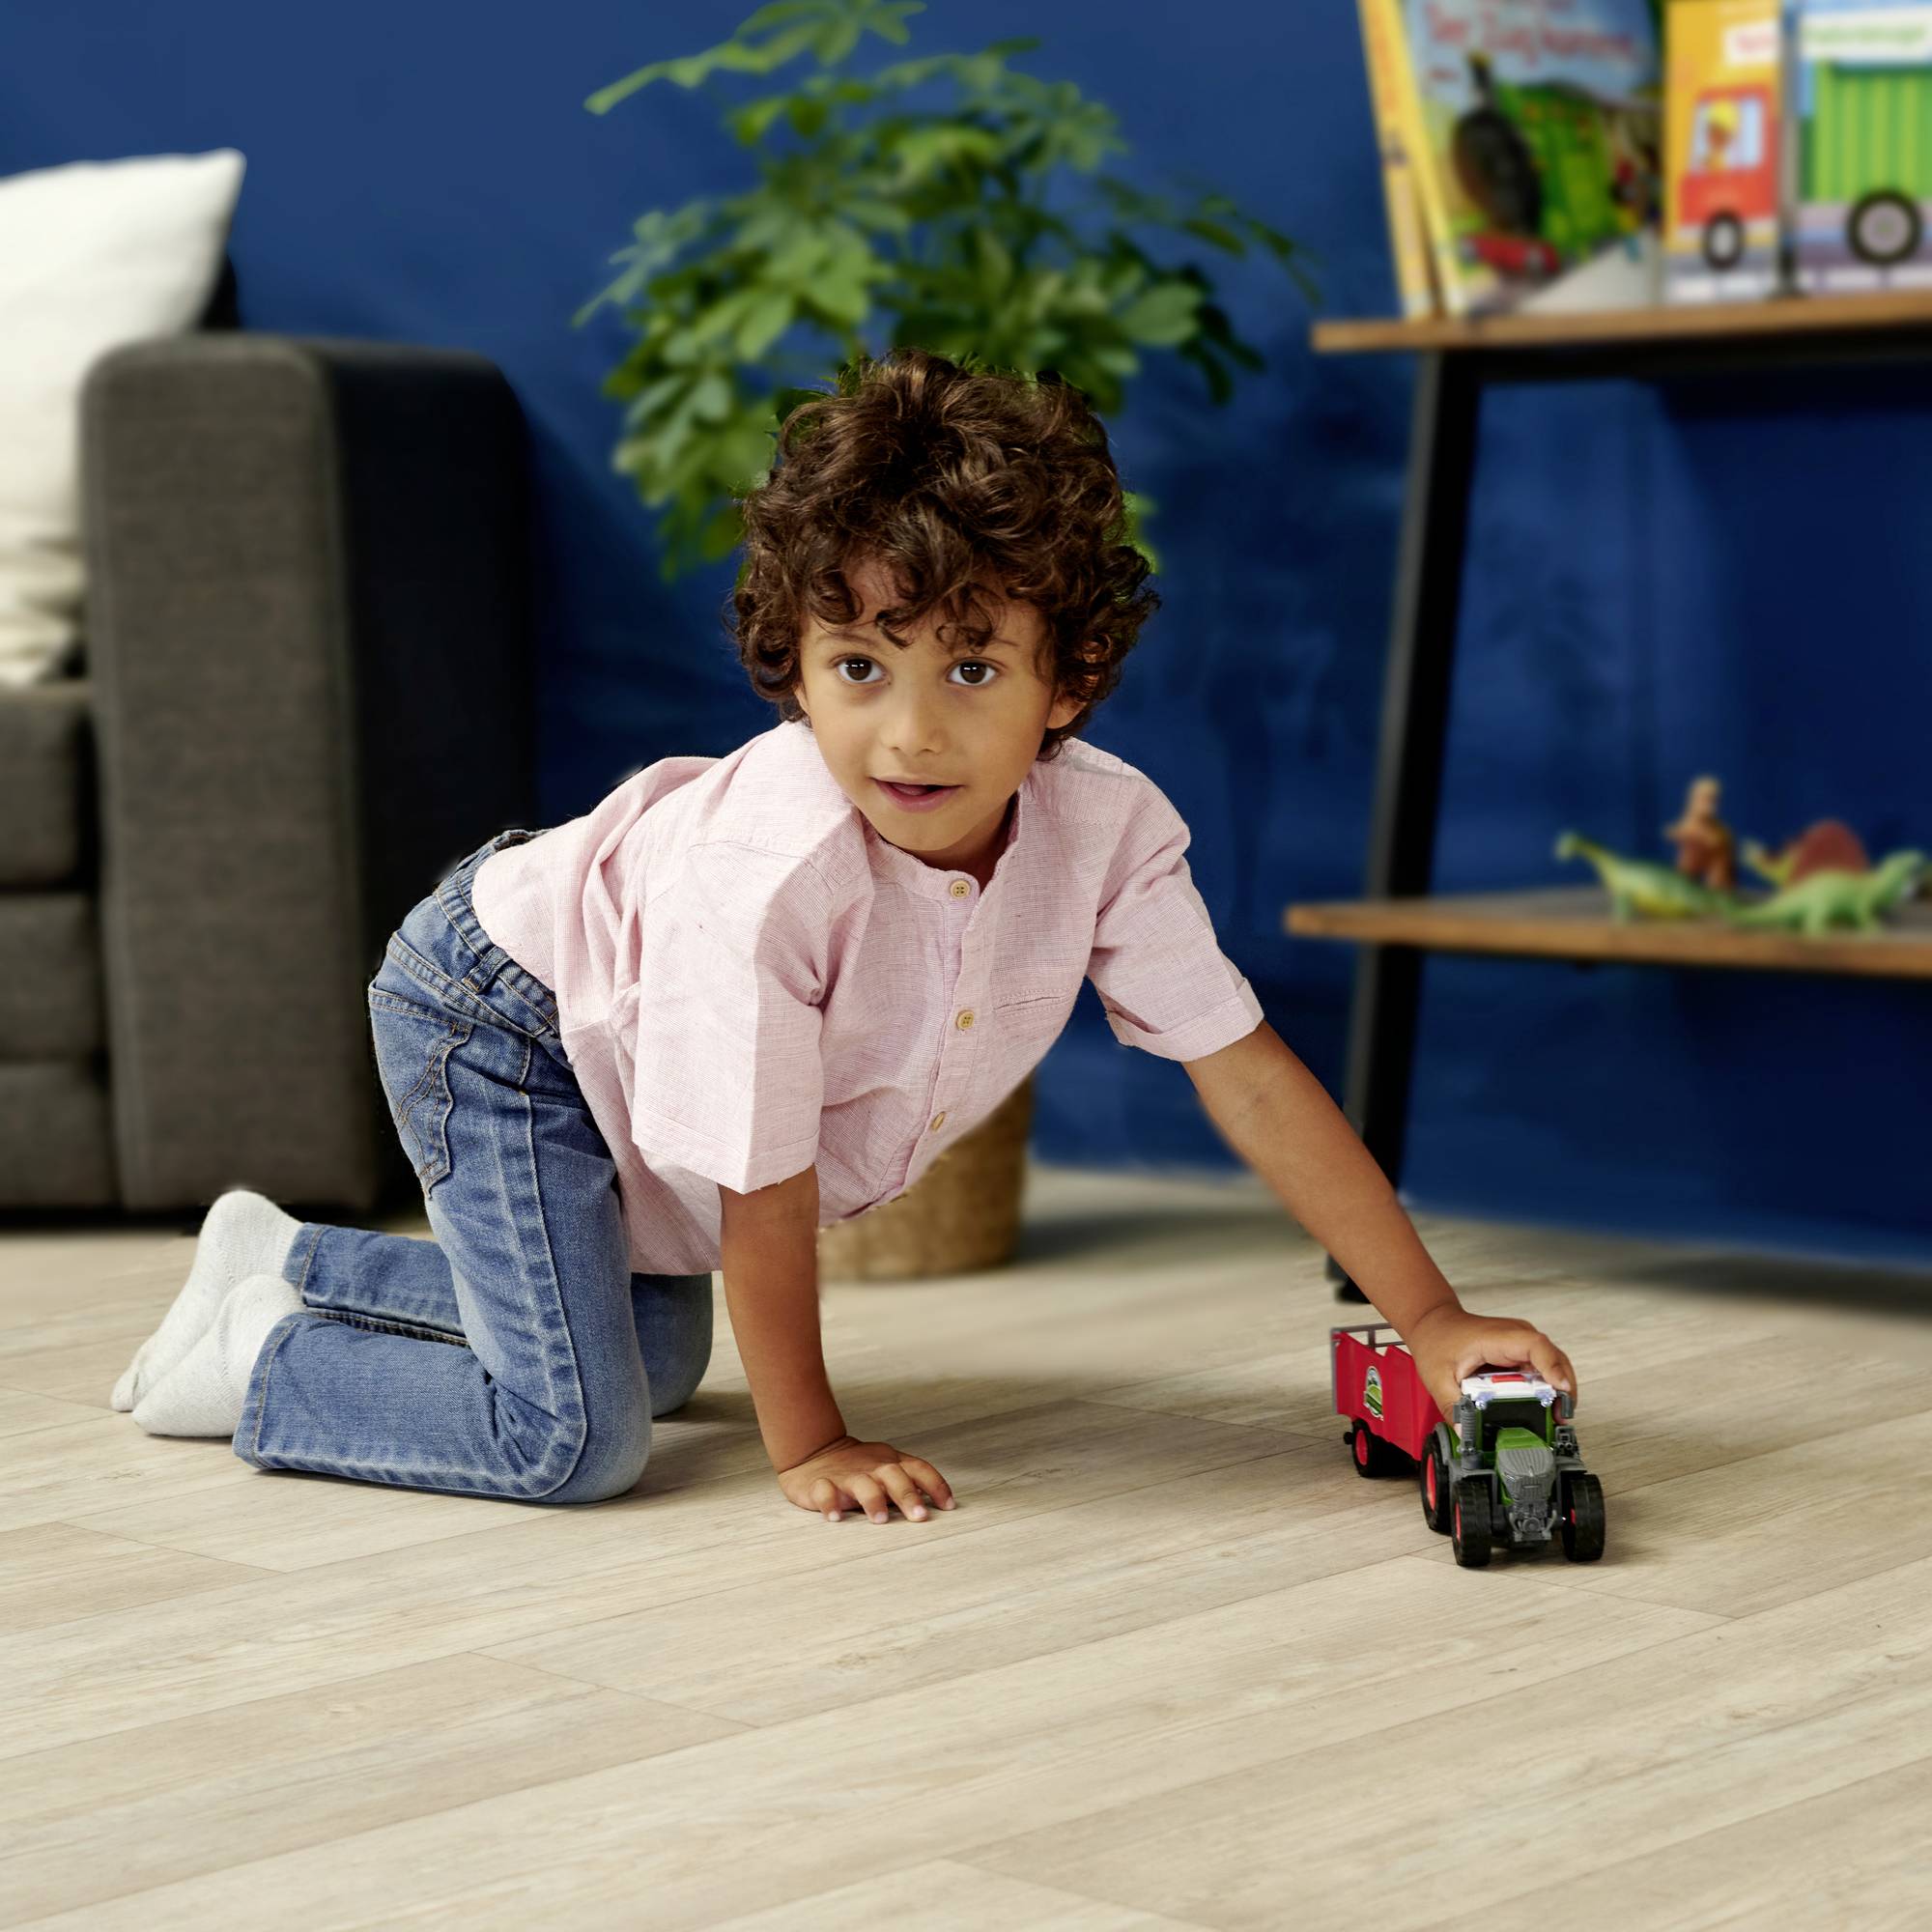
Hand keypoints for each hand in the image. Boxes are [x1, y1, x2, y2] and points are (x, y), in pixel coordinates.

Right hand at [775, 1432, 956, 1523]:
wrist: (815, 1452)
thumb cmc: (860, 1467)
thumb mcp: (888, 1468)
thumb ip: (911, 1483)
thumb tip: (944, 1504)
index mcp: (891, 1463)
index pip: (919, 1469)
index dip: (936, 1485)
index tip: (949, 1506)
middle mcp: (872, 1467)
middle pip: (894, 1476)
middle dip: (908, 1496)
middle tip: (920, 1517)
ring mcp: (847, 1475)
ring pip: (862, 1484)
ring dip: (873, 1500)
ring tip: (880, 1519)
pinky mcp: (820, 1484)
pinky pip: (825, 1492)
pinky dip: (829, 1504)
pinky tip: (835, 1518)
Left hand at [1404, 1304, 1576, 1418]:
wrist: (1434, 1323)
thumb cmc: (1437, 1339)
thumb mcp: (1438, 1377)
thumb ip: (1452, 1406)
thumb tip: (1467, 1433)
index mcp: (1497, 1338)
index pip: (1535, 1346)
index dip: (1552, 1367)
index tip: (1562, 1389)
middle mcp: (1516, 1336)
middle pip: (1555, 1358)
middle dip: (1563, 1389)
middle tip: (1560, 1418)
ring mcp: (1521, 1343)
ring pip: (1554, 1364)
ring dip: (1559, 1391)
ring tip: (1556, 1418)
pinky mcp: (1521, 1353)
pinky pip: (1544, 1369)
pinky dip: (1549, 1388)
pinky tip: (1547, 1408)